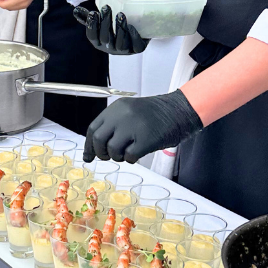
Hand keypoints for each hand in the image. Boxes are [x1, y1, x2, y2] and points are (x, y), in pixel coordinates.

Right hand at [74, 6, 148, 54]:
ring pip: (120, 44)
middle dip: (105, 22)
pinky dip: (133, 37)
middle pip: (106, 38)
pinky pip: (136, 47)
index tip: (92, 13)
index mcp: (99, 42)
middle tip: (106, 7)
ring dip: (120, 29)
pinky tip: (132, 26)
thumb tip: (75, 10)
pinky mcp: (137, 48)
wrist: (137, 31)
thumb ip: (88, 17)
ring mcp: (124, 50)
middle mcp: (110, 48)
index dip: (92, 26)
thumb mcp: (100, 22)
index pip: (92, 36)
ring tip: (120, 15)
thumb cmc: (113, 27)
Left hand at [84, 90, 203, 163]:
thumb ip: (114, 124)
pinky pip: (129, 156)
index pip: (93, 128)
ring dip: (117, 156)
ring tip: (127, 152)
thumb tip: (96, 148)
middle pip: (99, 139)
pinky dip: (131, 159)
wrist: (178, 111)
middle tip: (107, 157)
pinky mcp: (145, 139)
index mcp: (116, 108)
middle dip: (100, 153)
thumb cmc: (155, 115)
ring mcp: (133, 127)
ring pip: (112, 149)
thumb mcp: (130, 111)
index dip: (89, 145)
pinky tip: (138, 153)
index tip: (88, 157)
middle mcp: (121, 115)